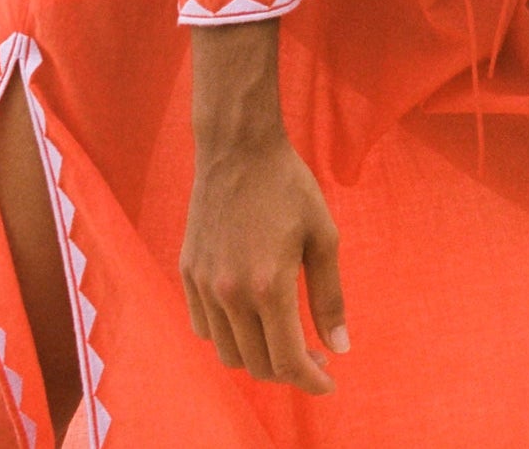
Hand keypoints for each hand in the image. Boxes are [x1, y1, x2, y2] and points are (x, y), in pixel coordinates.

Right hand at [180, 129, 347, 393]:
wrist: (238, 148)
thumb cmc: (288, 186)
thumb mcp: (322, 236)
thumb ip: (330, 297)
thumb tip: (341, 347)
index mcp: (269, 286)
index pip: (288, 361)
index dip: (312, 380)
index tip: (329, 381)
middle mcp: (230, 294)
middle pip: (258, 364)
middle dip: (291, 370)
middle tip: (316, 355)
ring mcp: (204, 286)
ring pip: (228, 353)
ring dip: (258, 358)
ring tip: (284, 339)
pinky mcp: (188, 274)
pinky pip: (204, 329)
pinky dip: (228, 338)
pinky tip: (250, 320)